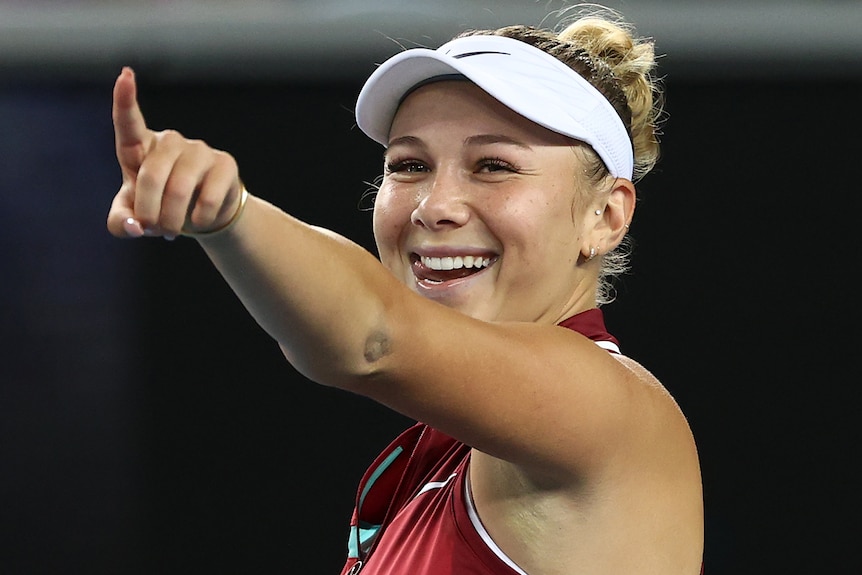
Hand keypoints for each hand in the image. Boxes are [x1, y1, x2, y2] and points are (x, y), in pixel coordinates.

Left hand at [107, 67, 242, 238]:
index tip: (125, 76)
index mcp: (141, 147)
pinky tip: (199, 221)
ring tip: (172, 231)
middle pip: (152, 174)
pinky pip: (209, 197)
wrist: (203, 216)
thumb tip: (135, 226)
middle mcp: (170, 141)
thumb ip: (121, 223)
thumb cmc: (161, 208)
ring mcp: (200, 150)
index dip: (125, 100)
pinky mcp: (225, 164)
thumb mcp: (134, 218)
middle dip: (149, 211)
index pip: (129, 122)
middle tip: (152, 229)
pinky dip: (200, 218)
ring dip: (173, 218)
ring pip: (180, 188)